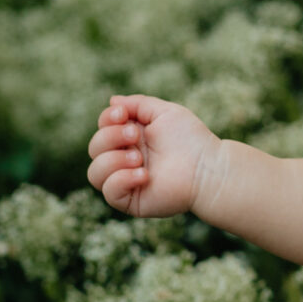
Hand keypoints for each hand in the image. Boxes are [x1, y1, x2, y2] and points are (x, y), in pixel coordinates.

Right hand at [86, 94, 218, 218]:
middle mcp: (124, 159)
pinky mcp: (131, 200)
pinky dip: (121, 180)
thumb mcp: (163, 112)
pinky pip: (108, 192)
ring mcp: (126, 181)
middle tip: (136, 136)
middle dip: (111, 137)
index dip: (106, 120)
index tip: (122, 115)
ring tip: (139, 159)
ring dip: (113, 160)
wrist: (208, 168)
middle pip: (95, 148)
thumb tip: (112, 101)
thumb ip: (137, 104)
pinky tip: (144, 175)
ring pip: (94, 173)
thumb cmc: (191, 139)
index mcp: (130, 138)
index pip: (102, 128)